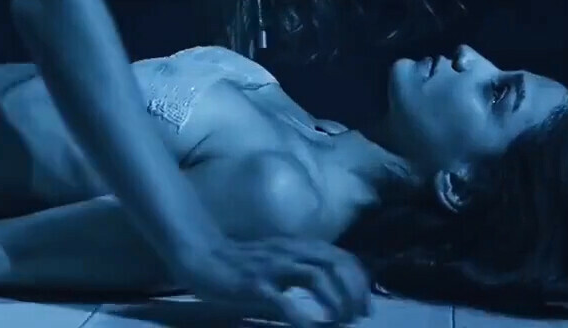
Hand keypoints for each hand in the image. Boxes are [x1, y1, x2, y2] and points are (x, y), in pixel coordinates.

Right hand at [173, 236, 371, 326]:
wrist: (202, 258)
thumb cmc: (243, 265)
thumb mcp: (281, 263)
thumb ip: (304, 272)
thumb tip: (333, 294)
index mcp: (299, 247)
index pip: (342, 257)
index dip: (360, 281)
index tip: (365, 307)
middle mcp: (291, 252)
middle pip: (336, 264)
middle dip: (354, 292)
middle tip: (359, 317)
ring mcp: (273, 266)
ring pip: (317, 277)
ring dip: (335, 301)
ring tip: (342, 322)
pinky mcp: (254, 284)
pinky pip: (283, 300)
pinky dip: (301, 316)